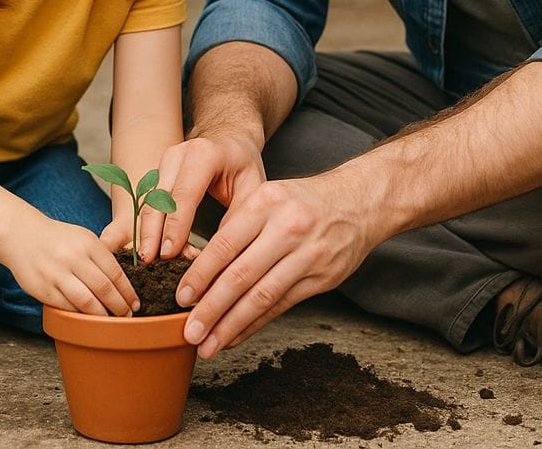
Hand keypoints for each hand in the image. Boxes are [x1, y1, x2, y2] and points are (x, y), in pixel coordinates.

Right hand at [7, 217, 139, 315]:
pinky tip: (88, 319)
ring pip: (86, 302)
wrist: (21, 235)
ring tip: (110, 322)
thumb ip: (101, 256)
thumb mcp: (83, 237)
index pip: (115, 272)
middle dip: (119, 306)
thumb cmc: (58, 239)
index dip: (128, 291)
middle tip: (127, 316)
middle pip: (104, 288)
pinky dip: (80, 315)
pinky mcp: (43, 289)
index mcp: (88, 244)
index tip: (135, 303)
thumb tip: (123, 282)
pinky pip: (67, 307)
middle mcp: (74, 258)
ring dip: (102, 315)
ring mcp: (57, 274)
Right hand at [138, 132, 265, 262]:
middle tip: (149, 262)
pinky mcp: (158, 170)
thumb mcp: (252, 188)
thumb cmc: (243, 165)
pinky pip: (148, 200)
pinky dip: (149, 223)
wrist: (230, 139)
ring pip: (148, 199)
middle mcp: (180, 154)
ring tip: (149, 258)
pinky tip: (151, 244)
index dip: (175, 225)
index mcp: (205, 155)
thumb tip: (219, 256)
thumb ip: (237, 218)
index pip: (185, 194)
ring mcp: (165, 160)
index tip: (168, 254)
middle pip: (159, 197)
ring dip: (147, 230)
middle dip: (152, 231)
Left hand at [175, 170, 373, 357]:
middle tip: (189, 331)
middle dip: (212, 308)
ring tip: (209, 345)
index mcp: (266, 202)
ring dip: (231, 325)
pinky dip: (255, 324)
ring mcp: (307, 254)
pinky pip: (281, 305)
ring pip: (261, 296)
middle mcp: (287, 228)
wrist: (359, 201)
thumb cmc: (303, 200)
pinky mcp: (321, 278)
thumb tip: (202, 265)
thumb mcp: (269, 196)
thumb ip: (239, 225)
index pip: (226, 243)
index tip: (181, 297)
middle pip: (241, 275)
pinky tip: (235, 336)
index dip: (201, 274)